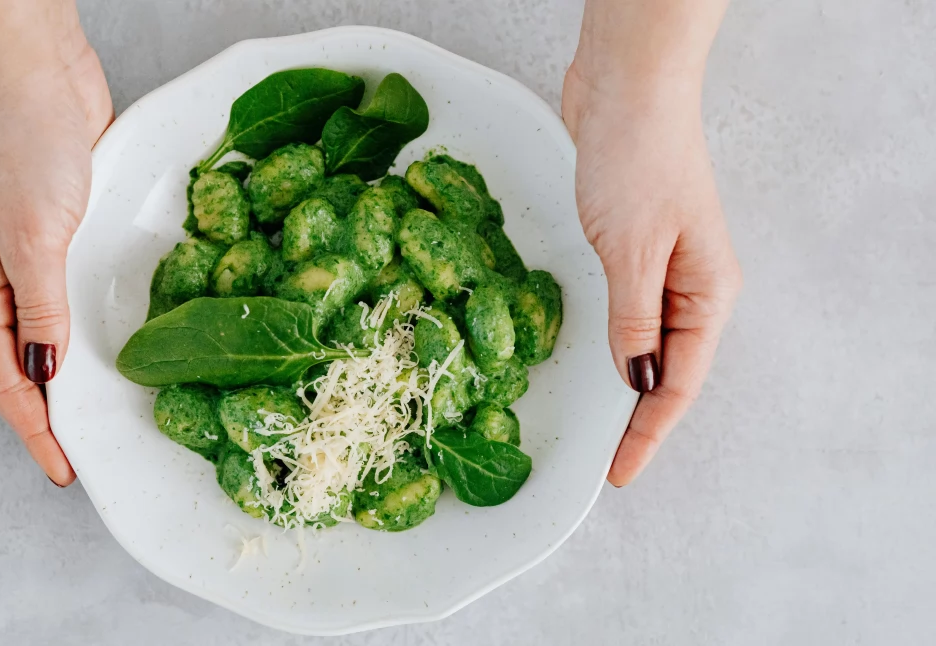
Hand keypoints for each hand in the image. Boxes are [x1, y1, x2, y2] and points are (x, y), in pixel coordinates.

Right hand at [0, 40, 112, 485]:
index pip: (5, 381)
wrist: (40, 76)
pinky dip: (89, 334)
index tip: (65, 471)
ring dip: (74, 380)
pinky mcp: (64, 240)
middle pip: (24, 368)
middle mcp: (1, 284)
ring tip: (105, 419)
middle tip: (88, 457)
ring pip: (50, 339)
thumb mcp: (33, 235)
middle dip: (52, 418)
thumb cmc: (25, 145)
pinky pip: (74, 302)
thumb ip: (40, 308)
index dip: (35, 431)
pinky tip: (114, 350)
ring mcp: (33, 262)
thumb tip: (46, 374)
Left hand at [562, 62, 741, 486]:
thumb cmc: (639, 159)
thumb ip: (632, 320)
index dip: (648, 433)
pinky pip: (627, 309)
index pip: (678, 383)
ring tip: (598, 426)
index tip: (619, 472)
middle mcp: (693, 286)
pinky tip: (595, 358)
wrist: (625, 89)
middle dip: (639, 418)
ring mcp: (665, 266)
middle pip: (669, 370)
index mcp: (708, 293)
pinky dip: (612, 339)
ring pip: (647, 342)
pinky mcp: (635, 246)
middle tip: (604, 461)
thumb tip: (635, 379)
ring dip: (625, 382)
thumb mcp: (632, 251)